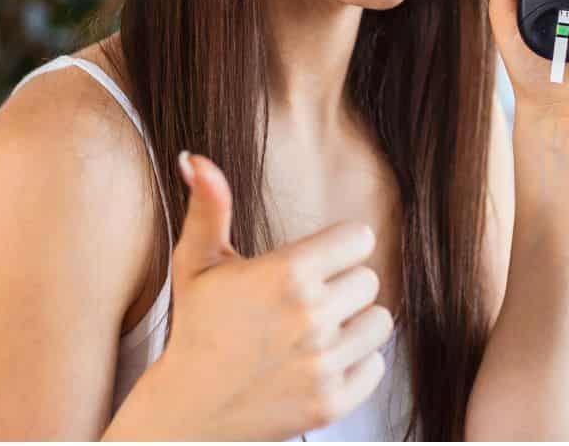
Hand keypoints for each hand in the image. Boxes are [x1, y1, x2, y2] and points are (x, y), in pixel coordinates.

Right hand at [109, 152, 391, 439]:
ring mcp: (323, 363)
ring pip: (380, 322)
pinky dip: (355, 365)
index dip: (339, 247)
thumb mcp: (197, 262)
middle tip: (308, 301)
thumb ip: (209, 206)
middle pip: (369, 280)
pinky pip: (376, 366)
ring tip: (317, 331)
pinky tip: (321, 361)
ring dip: (354, 325)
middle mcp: (311, 317)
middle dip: (342, 286)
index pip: (359, 239)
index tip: (321, 259)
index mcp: (286, 274)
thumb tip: (195, 158)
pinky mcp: (332, 401)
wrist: (188, 409)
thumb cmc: (196, 329)